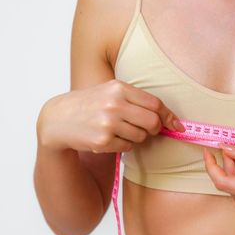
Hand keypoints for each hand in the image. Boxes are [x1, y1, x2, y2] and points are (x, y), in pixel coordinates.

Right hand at [36, 79, 185, 153]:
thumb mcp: (110, 92)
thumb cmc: (90, 104)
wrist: (58, 119)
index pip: (155, 104)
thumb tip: (169, 118)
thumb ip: (137, 100)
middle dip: (155, 129)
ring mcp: (108, 123)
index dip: (168, 116)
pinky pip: (127, 147)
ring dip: (136, 137)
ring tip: (120, 130)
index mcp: (119, 88)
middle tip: (148, 129)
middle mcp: (114, 104)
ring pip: (141, 136)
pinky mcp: (102, 141)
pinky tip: (110, 137)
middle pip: (152, 122)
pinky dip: (124, 145)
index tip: (176, 125)